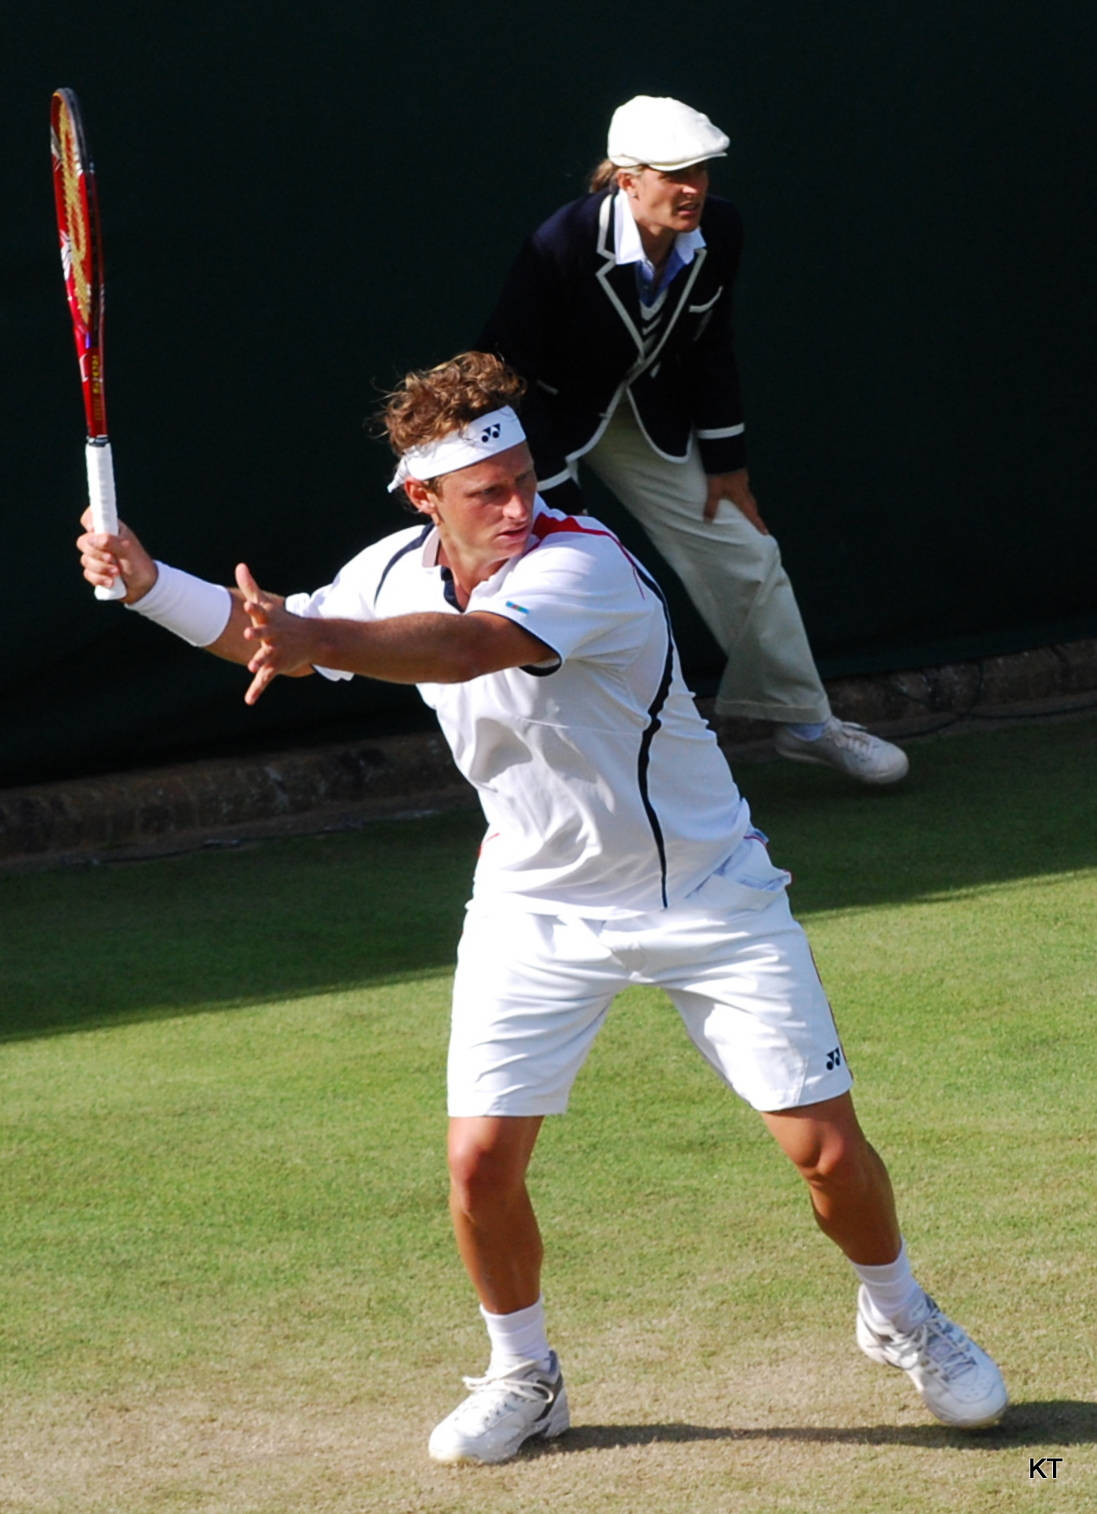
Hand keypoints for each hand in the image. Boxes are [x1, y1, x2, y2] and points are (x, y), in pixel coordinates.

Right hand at [76, 510, 158, 600]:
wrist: (144, 587)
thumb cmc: (138, 563)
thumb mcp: (127, 549)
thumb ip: (110, 541)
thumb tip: (91, 538)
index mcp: (110, 529)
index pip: (91, 516)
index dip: (88, 521)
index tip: (93, 530)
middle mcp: (101, 541)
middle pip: (83, 541)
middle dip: (97, 553)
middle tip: (112, 559)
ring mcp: (97, 556)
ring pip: (85, 559)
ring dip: (101, 568)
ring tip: (117, 572)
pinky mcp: (95, 571)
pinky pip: (87, 573)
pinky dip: (99, 579)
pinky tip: (111, 582)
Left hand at [236, 562, 316, 704]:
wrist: (311, 640)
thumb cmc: (282, 621)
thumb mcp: (267, 604)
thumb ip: (250, 586)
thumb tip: (239, 565)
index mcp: (269, 620)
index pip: (261, 612)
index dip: (254, 608)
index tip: (247, 604)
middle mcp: (273, 636)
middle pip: (264, 633)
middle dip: (257, 633)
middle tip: (248, 633)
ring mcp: (275, 652)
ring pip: (266, 657)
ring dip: (260, 661)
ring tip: (251, 666)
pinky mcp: (275, 667)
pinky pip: (264, 680)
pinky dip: (256, 690)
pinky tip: (248, 700)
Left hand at [703, 470, 769, 533]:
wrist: (725, 451)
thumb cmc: (721, 473)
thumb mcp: (714, 490)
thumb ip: (711, 506)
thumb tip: (708, 521)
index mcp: (741, 496)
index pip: (751, 513)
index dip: (758, 523)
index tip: (765, 532)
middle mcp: (744, 488)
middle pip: (752, 504)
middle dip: (754, 513)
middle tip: (755, 521)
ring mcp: (743, 478)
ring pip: (748, 494)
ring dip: (748, 501)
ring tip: (744, 506)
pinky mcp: (739, 471)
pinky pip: (743, 484)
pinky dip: (742, 491)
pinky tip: (736, 488)